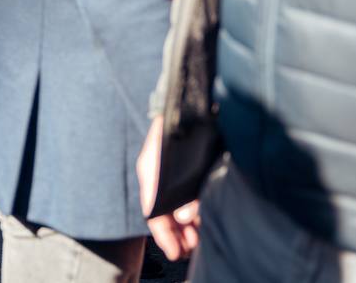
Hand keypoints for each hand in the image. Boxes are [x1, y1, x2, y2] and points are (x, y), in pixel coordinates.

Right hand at [137, 116, 200, 260]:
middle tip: (190, 250)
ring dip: (188, 225)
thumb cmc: (178, 129)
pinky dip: (196, 211)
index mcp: (150, 174)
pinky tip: (204, 220)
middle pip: (167, 213)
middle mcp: (160, 176)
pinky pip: (190, 197)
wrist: (191, 103)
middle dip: (178, 234)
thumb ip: (181, 191)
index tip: (174, 252)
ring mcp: (175, 173)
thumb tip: (185, 216)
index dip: (163, 235)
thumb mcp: (173, 163)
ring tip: (199, 240)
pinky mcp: (190, 170)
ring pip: (179, 207)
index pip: (153, 212)